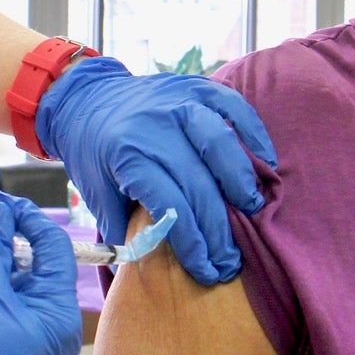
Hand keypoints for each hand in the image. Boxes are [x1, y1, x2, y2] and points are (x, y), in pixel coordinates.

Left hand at [36, 57, 277, 285]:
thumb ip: (125, 227)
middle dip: (219, 228)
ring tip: (252, 208)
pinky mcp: (196, 85)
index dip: (192, 241)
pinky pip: (234, 106)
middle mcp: (155, 127)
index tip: (207, 269)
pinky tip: (266, 163)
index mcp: (127, 155)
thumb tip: (156, 263)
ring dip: (240, 179)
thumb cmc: (95, 153)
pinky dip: (254, 134)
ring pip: (219, 141)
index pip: (170, 206)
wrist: (87, 96)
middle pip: (198, 182)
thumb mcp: (97, 192)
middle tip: (232, 258)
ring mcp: (178, 102)